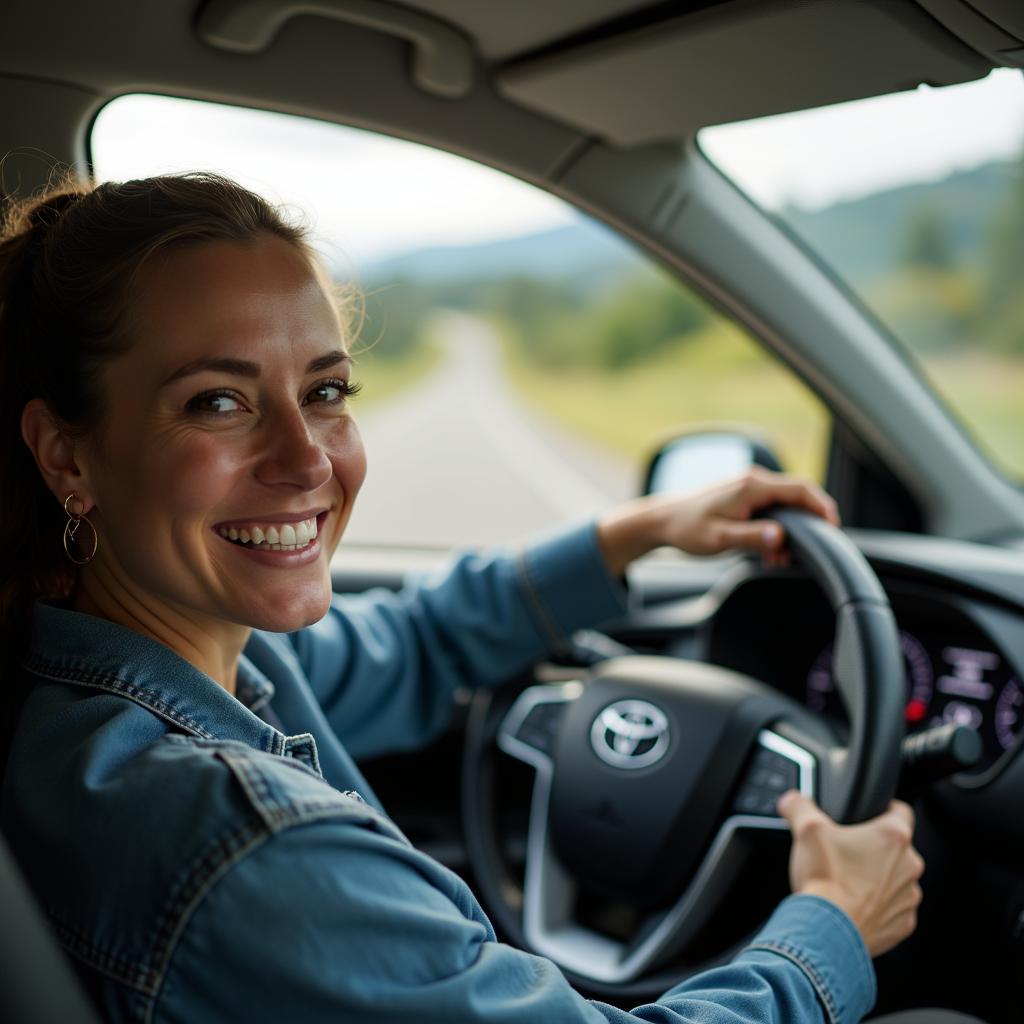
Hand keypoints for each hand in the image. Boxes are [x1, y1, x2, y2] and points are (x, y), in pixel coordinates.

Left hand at [596, 467, 838, 575]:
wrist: (663, 520)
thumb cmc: (688, 528)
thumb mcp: (720, 539)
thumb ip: (752, 538)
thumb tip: (780, 537)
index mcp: (752, 486)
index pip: (800, 490)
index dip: (822, 507)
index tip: (833, 528)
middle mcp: (753, 481)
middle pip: (797, 496)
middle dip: (807, 524)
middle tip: (804, 552)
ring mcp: (748, 487)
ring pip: (785, 505)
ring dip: (790, 530)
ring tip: (779, 559)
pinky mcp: (744, 496)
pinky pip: (771, 508)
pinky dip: (776, 528)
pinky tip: (769, 550)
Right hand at [778, 791, 924, 957]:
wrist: (827, 931)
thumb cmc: (824, 879)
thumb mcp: (806, 829)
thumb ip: (800, 806)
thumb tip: (792, 799)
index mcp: (893, 837)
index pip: (901, 811)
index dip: (885, 809)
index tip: (870, 815)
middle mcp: (908, 867)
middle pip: (896, 848)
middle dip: (873, 848)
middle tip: (845, 852)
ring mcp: (908, 898)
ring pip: (896, 880)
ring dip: (877, 878)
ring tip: (846, 881)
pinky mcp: (902, 925)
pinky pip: (893, 909)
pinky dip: (876, 906)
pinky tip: (852, 904)